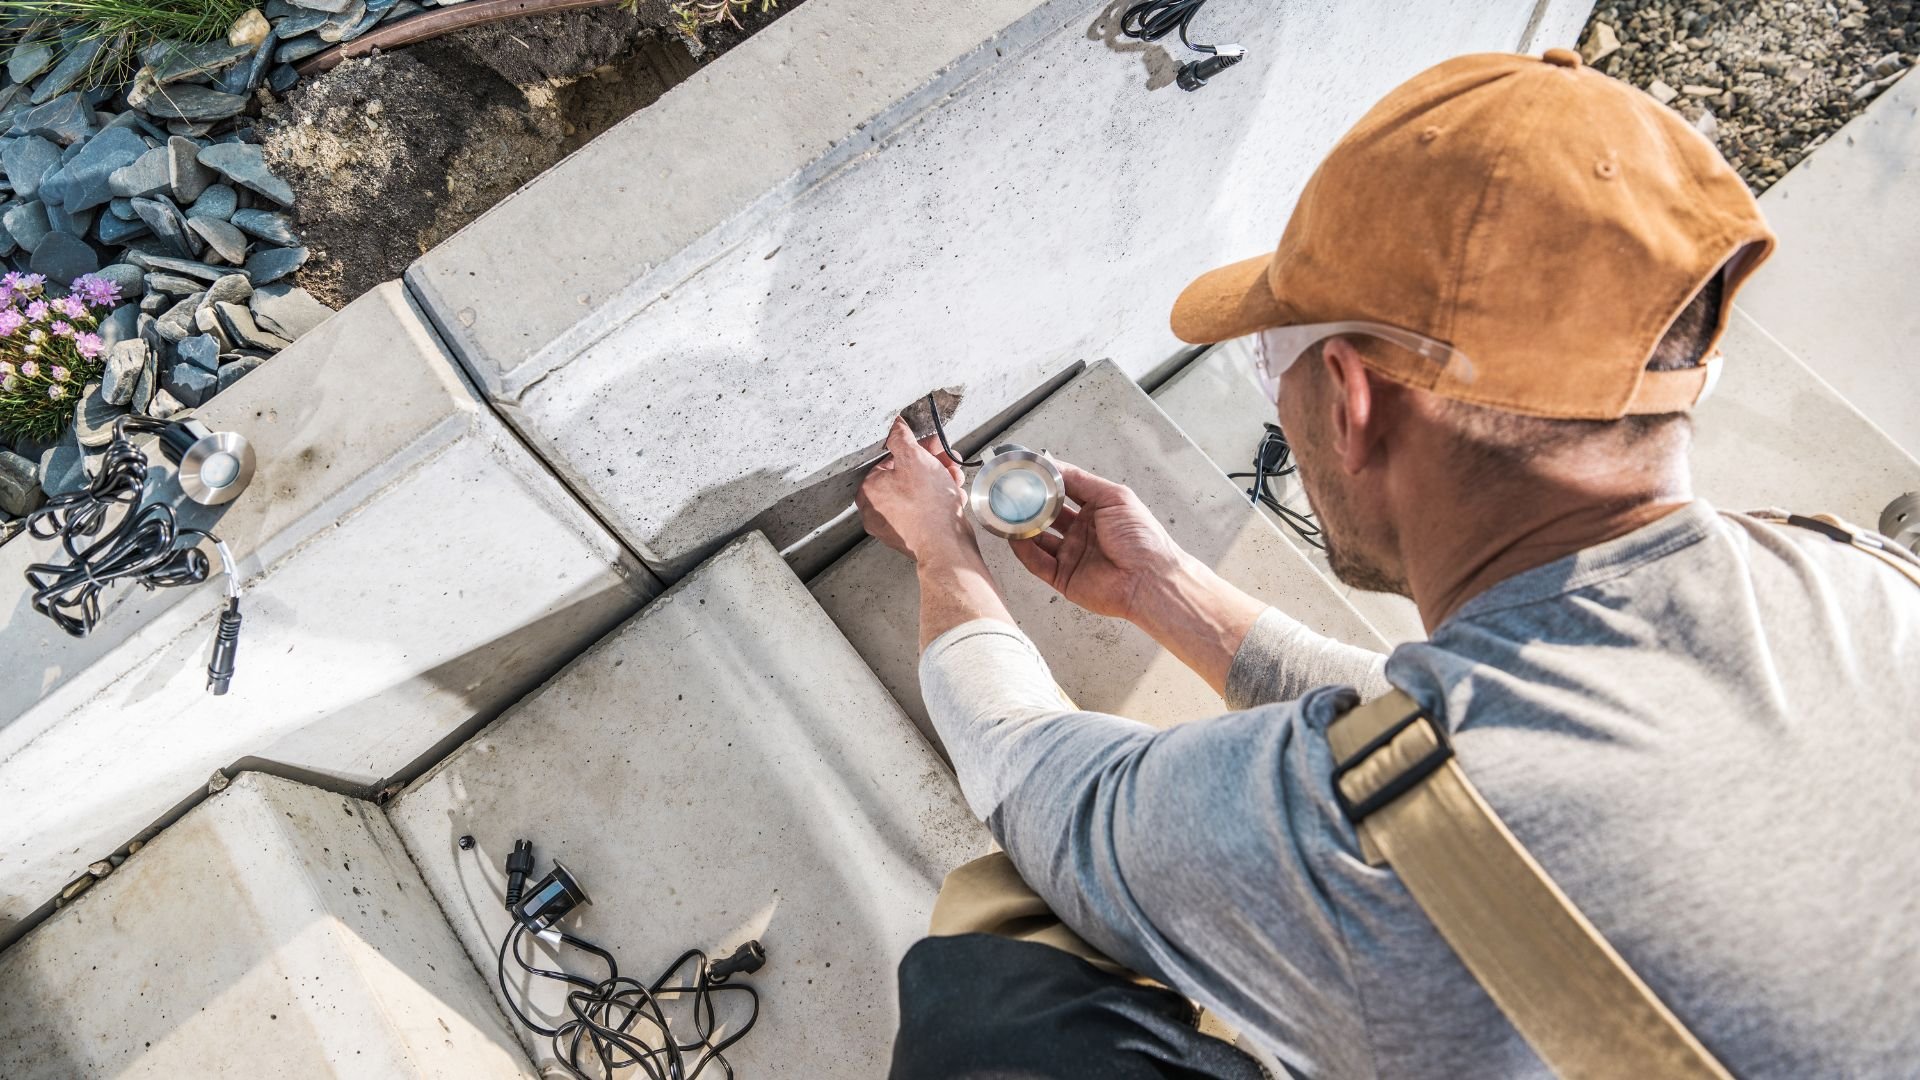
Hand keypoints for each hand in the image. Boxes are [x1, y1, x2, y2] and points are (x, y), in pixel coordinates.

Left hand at [857, 418, 978, 563]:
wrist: (946, 545)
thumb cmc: (928, 505)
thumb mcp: (915, 459)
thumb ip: (902, 438)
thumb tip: (895, 424)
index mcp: (869, 490)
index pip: (890, 459)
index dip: (916, 449)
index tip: (932, 446)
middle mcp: (876, 511)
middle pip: (905, 477)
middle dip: (932, 465)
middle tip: (947, 460)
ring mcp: (892, 526)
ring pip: (917, 494)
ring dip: (939, 481)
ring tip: (955, 478)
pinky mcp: (910, 536)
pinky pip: (923, 511)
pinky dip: (938, 501)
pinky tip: (954, 496)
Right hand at [1009, 463, 1189, 621]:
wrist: (1148, 579)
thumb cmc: (1141, 538)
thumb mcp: (1113, 497)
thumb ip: (1081, 481)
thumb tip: (1054, 466)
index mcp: (1096, 510)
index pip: (1064, 491)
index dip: (1046, 482)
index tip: (1026, 471)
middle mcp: (1082, 532)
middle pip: (1047, 515)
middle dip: (1029, 504)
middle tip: (1010, 492)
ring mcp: (1071, 555)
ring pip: (1038, 538)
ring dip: (1022, 527)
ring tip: (1005, 513)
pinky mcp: (1063, 577)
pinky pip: (1037, 562)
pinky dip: (1024, 550)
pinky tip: (1014, 537)